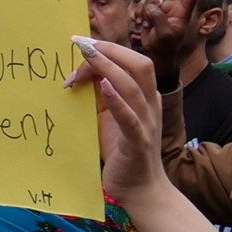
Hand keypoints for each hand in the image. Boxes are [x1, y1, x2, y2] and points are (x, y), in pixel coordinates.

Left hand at [66, 35, 166, 199]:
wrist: (140, 188)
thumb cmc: (122, 150)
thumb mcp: (110, 116)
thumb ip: (101, 95)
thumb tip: (80, 73)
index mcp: (146, 97)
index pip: (133, 63)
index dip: (109, 51)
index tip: (81, 45)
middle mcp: (150, 106)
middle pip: (140, 66)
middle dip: (111, 51)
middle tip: (82, 43)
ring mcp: (147, 123)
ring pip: (134, 87)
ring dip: (108, 68)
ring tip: (88, 56)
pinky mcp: (137, 142)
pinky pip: (129, 117)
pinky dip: (117, 99)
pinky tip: (103, 86)